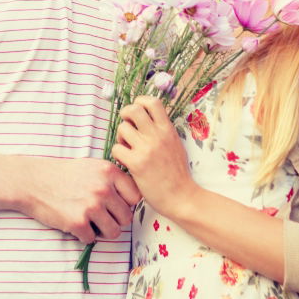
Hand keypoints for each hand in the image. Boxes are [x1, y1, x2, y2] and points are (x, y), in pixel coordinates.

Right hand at [21, 158, 140, 244]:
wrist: (32, 181)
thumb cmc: (63, 174)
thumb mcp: (92, 166)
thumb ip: (112, 179)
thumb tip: (133, 199)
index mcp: (109, 172)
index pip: (135, 197)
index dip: (126, 204)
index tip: (115, 205)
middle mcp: (103, 188)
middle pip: (126, 218)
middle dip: (115, 220)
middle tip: (100, 216)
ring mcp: (91, 206)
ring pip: (114, 232)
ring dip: (103, 231)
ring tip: (90, 222)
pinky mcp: (78, 222)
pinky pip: (92, 239)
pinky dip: (84, 235)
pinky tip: (75, 224)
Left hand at [111, 95, 195, 220]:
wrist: (181, 197)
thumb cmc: (177, 173)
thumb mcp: (175, 145)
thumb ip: (163, 131)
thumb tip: (147, 119)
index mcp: (168, 129)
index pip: (153, 102)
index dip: (140, 101)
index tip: (137, 109)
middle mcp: (157, 135)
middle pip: (134, 109)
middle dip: (125, 114)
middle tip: (127, 125)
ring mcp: (146, 149)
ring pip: (122, 128)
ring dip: (121, 137)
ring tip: (127, 147)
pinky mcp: (137, 164)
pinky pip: (117, 149)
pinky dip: (118, 154)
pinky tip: (125, 160)